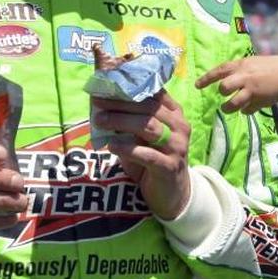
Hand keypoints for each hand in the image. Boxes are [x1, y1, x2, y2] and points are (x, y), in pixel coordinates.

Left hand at [92, 90, 190, 218]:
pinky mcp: (169, 167)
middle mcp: (179, 127)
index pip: (153, 94)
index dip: (130, 88)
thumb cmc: (154, 158)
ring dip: (121, 122)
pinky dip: (127, 149)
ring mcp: (177, 147)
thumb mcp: (145, 136)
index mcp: (174, 114)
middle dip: (120, 104)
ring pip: (149, 127)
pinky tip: (111, 146)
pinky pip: (147, 155)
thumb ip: (131, 119)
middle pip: (149, 108)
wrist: (172, 193)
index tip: (107, 85)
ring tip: (100, 121)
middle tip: (97, 103)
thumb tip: (102, 103)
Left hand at [195, 56, 277, 113]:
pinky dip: (247, 110)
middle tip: (224, 95)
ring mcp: (252, 90)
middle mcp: (245, 77)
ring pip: (232, 104)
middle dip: (222, 93)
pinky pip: (247, 110)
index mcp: (242, 65)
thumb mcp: (253, 62)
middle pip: (224, 87)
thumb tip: (226, 77)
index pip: (220, 71)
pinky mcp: (260, 101)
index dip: (207, 78)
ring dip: (229, 107)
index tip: (197, 85)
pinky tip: (251, 107)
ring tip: (230, 108)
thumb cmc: (272, 66)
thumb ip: (240, 70)